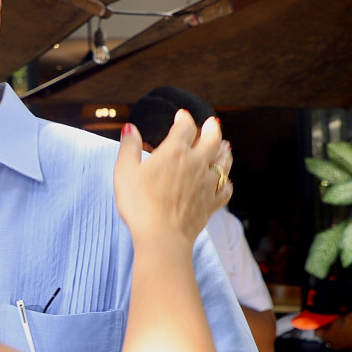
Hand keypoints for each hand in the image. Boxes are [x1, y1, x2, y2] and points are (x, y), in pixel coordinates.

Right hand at [114, 109, 231, 244]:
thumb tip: (130, 129)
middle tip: (212, 123)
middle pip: (212, 140)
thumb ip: (129, 147)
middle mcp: (196, 164)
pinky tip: (225, 182)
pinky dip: (226, 183)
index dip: (184, 119)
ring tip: (225, 146)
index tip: (182, 115)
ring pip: (223, 162)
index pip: (185, 128)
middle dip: (212, 128)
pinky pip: (225, 190)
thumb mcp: (124, 172)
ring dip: (224, 152)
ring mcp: (207, 184)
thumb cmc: (140, 204)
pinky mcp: (211, 203)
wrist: (162, 236)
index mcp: (175, 152)